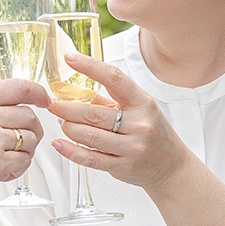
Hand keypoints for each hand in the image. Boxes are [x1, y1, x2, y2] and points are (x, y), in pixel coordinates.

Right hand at [0, 78, 50, 215]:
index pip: (18, 86)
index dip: (38, 93)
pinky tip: (2, 171)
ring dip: (25, 151)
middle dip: (32, 130)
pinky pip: (24, 161)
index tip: (44, 100)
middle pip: (29, 115)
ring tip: (7, 159)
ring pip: (30, 139)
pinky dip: (17, 168)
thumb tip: (12, 102)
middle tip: (23, 141)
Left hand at [46, 53, 191, 192]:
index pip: (114, 78)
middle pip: (94, 113)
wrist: (172, 167)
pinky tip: (59, 143)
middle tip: (52, 103)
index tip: (69, 58)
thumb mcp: (138, 111)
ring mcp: (132, 147)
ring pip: (89, 135)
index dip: (89, 66)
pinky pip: (90, 158)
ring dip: (68, 127)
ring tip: (60, 122)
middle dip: (66, 108)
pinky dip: (70, 150)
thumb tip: (74, 91)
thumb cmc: (153, 134)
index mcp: (143, 103)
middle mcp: (140, 124)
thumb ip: (109, 101)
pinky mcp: (123, 167)